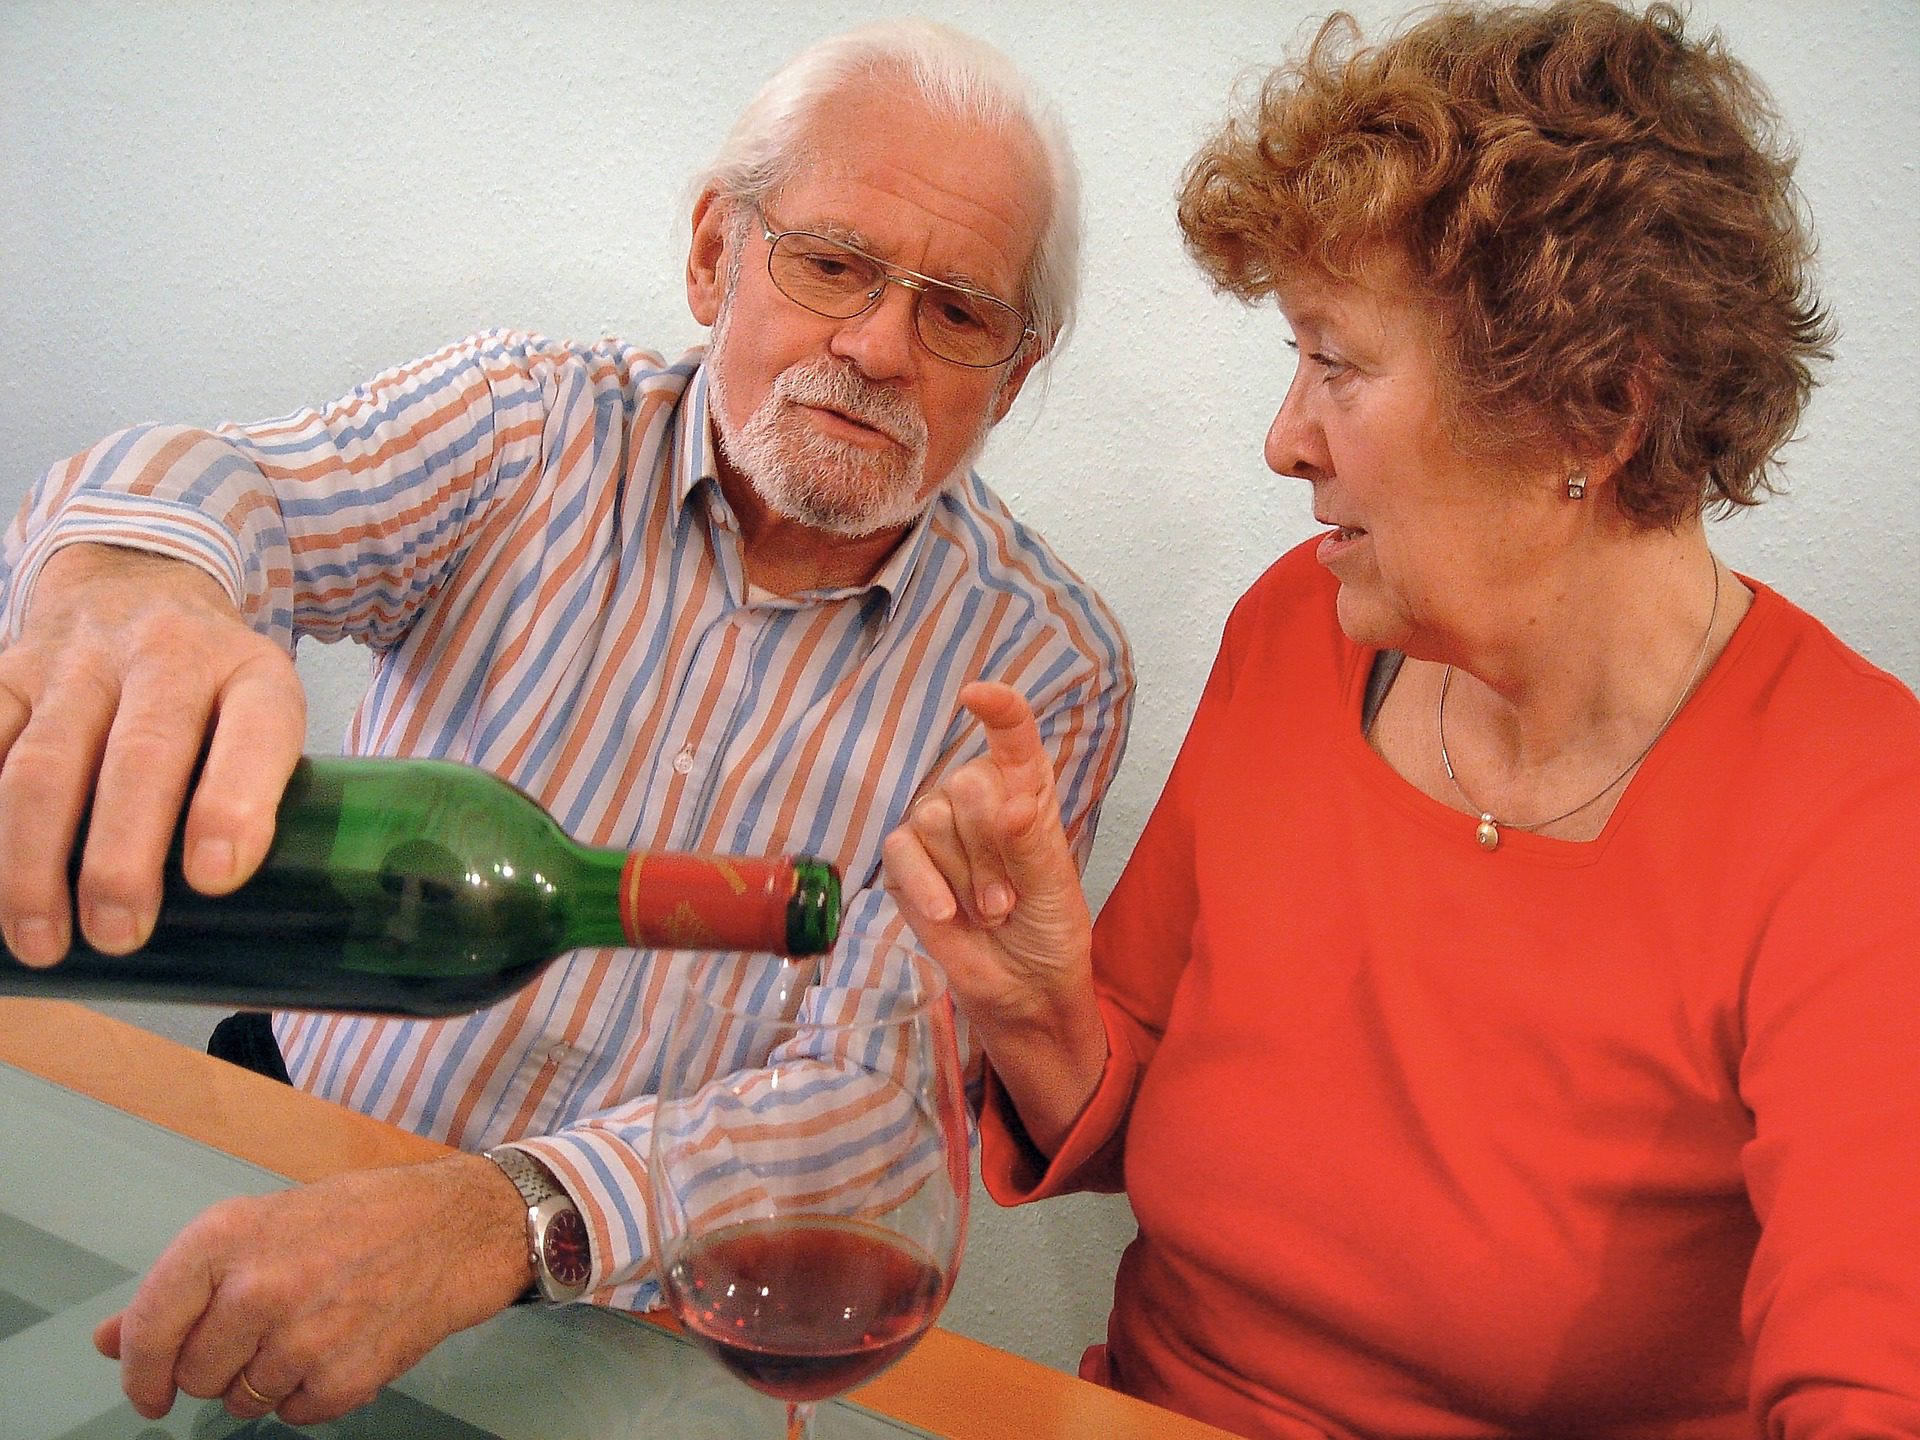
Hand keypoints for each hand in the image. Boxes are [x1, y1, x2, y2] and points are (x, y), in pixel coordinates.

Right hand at [0, 543, 304, 965]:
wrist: (134, 580)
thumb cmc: (210, 688)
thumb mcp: (260, 713)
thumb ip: (257, 790)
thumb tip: (237, 920)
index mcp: (251, 674)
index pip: (257, 730)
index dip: (235, 802)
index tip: (215, 878)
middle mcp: (167, 657)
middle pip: (141, 756)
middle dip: (124, 857)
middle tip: (120, 935)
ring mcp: (77, 663)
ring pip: (42, 763)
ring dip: (33, 862)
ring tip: (41, 940)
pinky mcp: (5, 672)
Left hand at [92, 1154, 532, 1424]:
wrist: (460, 1225)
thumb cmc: (363, 1215)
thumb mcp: (263, 1225)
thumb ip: (184, 1285)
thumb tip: (110, 1340)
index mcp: (226, 1237)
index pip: (147, 1330)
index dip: (140, 1372)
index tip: (150, 1392)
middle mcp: (257, 1287)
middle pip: (195, 1375)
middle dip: (219, 1367)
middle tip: (264, 1331)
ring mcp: (303, 1337)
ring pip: (243, 1401)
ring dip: (266, 1380)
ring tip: (311, 1331)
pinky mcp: (346, 1377)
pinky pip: (295, 1414)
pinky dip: (312, 1392)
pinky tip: (340, 1347)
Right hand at [883, 681, 1104, 1150]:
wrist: (1021, 987)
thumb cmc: (1048, 928)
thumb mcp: (1054, 889)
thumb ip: (1031, 845)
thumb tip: (1010, 805)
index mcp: (1025, 789)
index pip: (1012, 735)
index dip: (999, 709)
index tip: (978, 697)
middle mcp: (978, 798)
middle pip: (966, 783)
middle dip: (989, 845)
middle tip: (1010, 896)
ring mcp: (938, 828)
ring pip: (933, 817)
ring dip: (965, 875)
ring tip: (990, 909)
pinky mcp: (906, 863)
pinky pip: (901, 850)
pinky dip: (925, 883)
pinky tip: (948, 913)